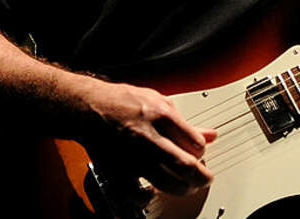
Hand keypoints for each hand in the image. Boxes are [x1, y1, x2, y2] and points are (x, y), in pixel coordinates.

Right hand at [78, 81, 217, 197]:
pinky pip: (136, 194)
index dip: (203, 151)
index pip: (195, 142)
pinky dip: (148, 198)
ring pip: (167, 183)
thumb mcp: (159, 101)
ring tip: (187, 186)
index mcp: (160, 115)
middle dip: (202, 177)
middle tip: (205, 179)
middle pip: (185, 166)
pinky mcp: (117, 171)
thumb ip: (185, 122)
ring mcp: (132, 156)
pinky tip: (153, 192)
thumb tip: (210, 135)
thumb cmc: (123, 102)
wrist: (89, 108)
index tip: (200, 153)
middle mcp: (147, 137)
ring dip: (183, 188)